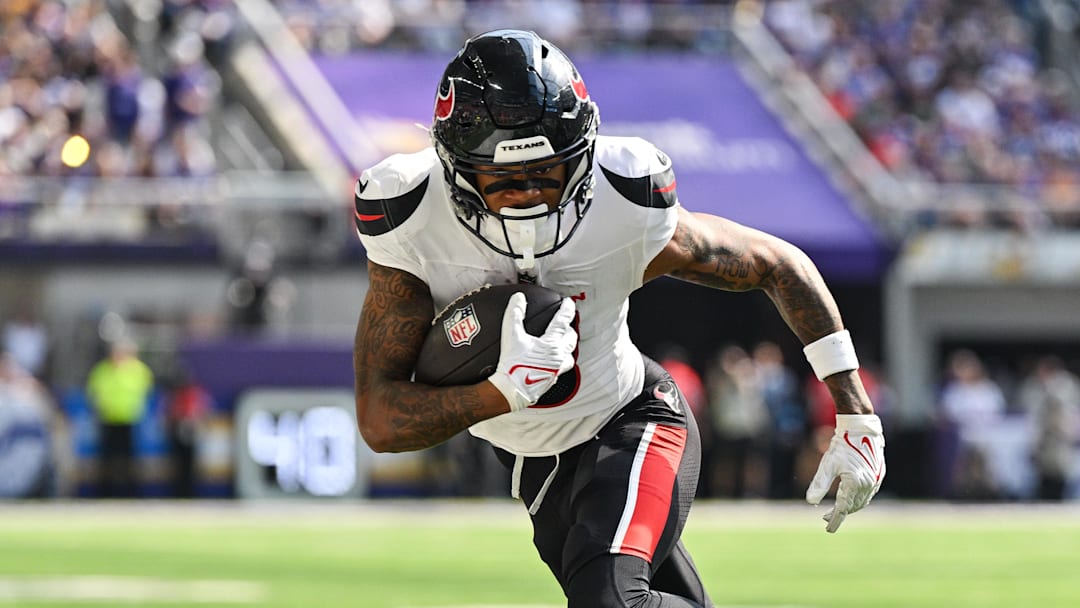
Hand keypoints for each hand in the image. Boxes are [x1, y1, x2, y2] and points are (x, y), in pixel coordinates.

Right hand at [487, 293, 576, 410]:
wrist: (511, 390)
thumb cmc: (513, 365)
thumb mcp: (511, 335)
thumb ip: (515, 314)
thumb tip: (519, 299)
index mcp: (551, 344)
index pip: (563, 321)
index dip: (567, 309)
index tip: (568, 303)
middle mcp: (558, 356)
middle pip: (572, 339)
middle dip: (570, 329)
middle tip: (566, 323)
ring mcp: (556, 369)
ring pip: (570, 355)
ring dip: (569, 347)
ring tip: (564, 343)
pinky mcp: (552, 379)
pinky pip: (562, 368)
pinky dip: (561, 361)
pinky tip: (554, 361)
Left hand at [806, 414, 884, 532]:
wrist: (860, 429)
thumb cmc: (841, 445)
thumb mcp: (827, 464)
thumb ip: (819, 484)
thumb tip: (810, 502)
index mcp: (855, 483)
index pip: (843, 508)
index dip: (835, 520)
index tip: (828, 529)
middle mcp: (868, 484)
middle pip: (852, 507)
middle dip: (840, 514)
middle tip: (826, 518)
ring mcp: (875, 480)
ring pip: (861, 502)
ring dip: (849, 508)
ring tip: (835, 510)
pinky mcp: (878, 475)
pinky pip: (868, 494)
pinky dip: (858, 500)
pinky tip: (849, 499)